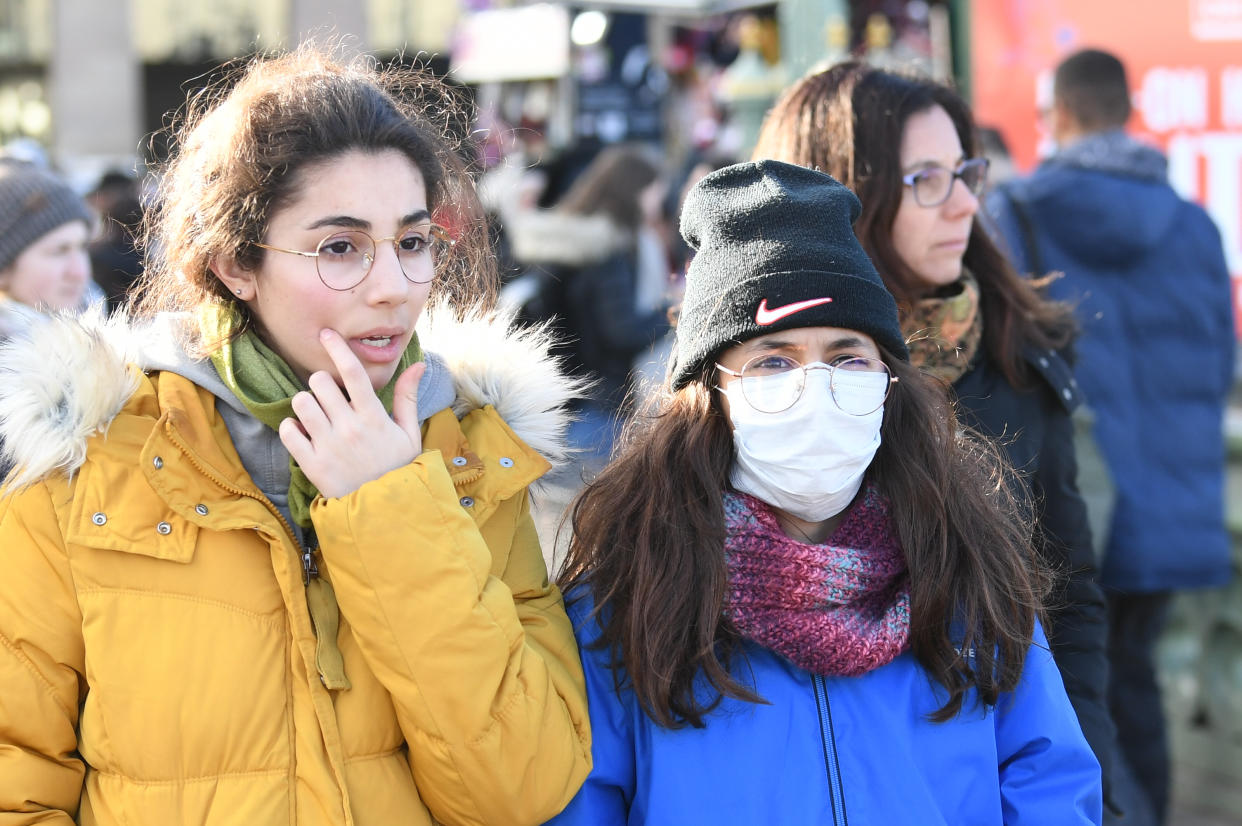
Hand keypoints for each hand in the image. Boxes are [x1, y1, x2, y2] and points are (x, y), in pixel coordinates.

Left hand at [278, 329, 425, 498]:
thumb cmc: (398, 467)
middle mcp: (349, 428)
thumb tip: (418, 364)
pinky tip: (303, 432)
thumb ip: (407, 396)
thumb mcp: (409, 432)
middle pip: (320, 383)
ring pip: (301, 403)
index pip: (352, 372)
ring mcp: (328, 446)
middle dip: (321, 384)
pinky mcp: (311, 464)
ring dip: (306, 403)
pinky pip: (288, 431)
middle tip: (328, 396)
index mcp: (373, 417)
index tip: (326, 334)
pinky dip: (291, 428)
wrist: (386, 510)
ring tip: (316, 415)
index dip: (338, 348)